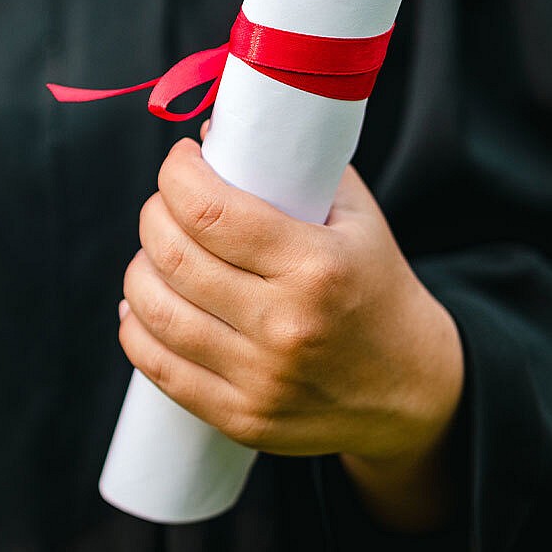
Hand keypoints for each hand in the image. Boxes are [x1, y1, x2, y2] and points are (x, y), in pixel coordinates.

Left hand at [119, 137, 463, 530]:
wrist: (416, 392)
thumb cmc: (376, 290)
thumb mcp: (356, 219)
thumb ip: (292, 167)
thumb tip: (212, 133)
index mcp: (318, 267)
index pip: (209, 211)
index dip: (177, 175)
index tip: (180, 162)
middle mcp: (285, 325)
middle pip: (172, 254)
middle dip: (155, 213)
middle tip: (167, 203)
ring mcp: (260, 379)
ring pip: (152, 308)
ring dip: (140, 266)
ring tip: (157, 252)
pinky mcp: (241, 418)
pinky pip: (156, 364)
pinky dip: (136, 324)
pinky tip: (146, 303)